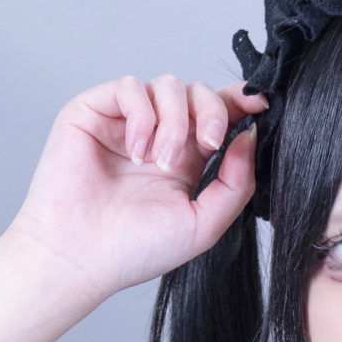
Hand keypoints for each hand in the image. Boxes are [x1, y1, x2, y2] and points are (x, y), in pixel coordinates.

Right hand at [2, 73, 266, 306]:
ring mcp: (126, 123)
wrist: (81, 256)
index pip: (217, 116)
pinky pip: (131, 86)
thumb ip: (236, 182)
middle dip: (212, 112)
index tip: (260, 103)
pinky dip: (142, 115)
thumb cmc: (134, 249)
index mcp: (186, 161)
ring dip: (174, 122)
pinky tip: (136, 151)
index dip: (240, 102)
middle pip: (198, 92)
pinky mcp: (94, 111)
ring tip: (159, 162)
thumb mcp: (204, 223)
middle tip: (208, 144)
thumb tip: (251, 134)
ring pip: (168, 85)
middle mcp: (158, 136)